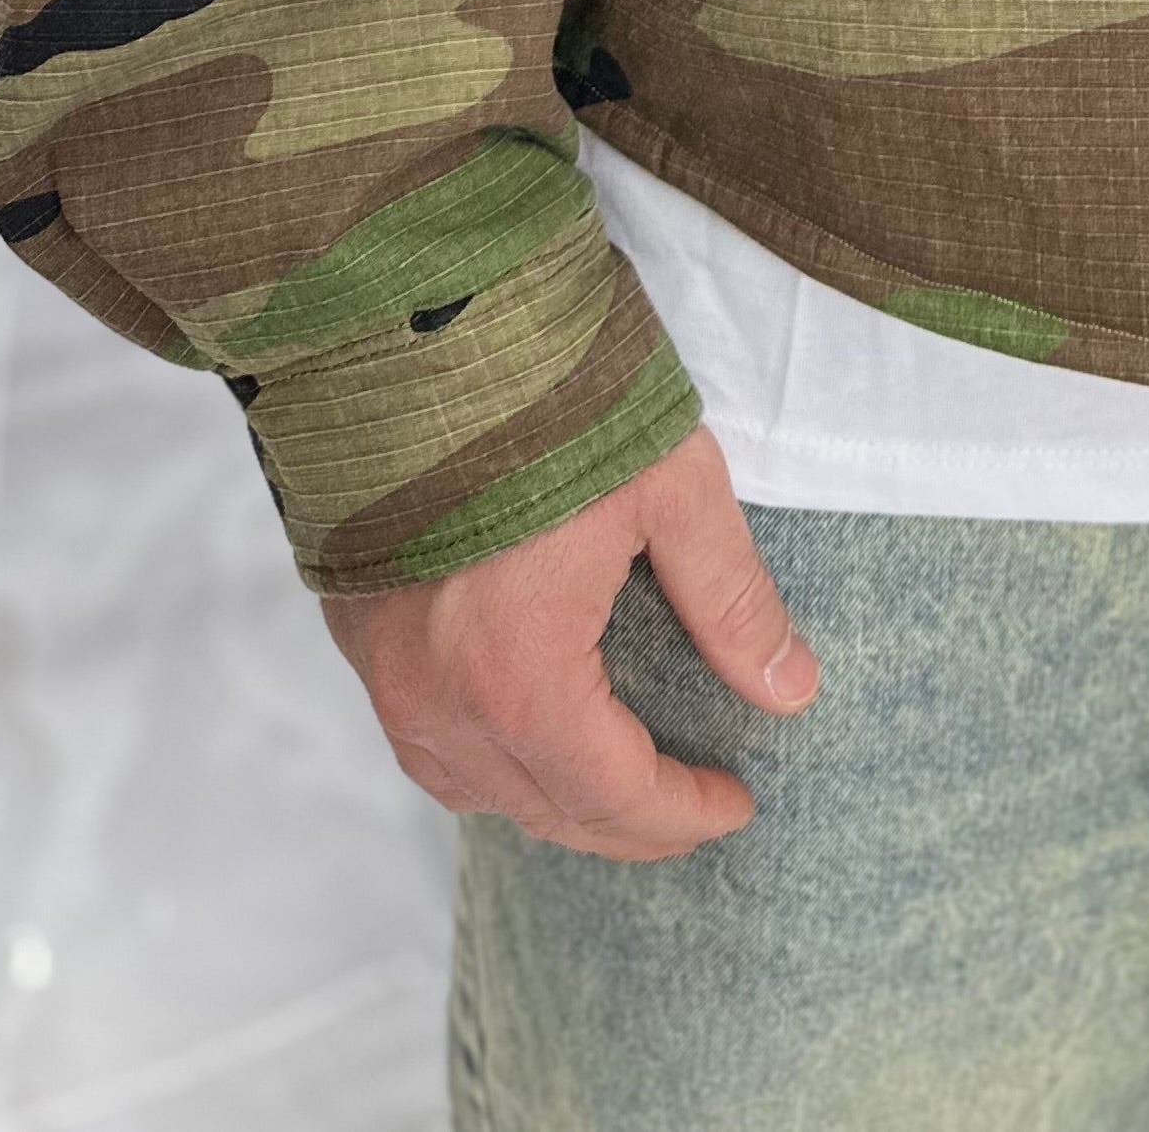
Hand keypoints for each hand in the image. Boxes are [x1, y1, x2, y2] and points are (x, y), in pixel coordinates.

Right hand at [318, 422, 816, 856]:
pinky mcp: (358, 635)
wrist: (409, 324)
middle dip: (629, 823)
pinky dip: (488, 763)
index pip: (613, 795)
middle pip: (545, 809)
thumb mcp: (671, 486)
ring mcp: (386, 675)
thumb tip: (790, 691)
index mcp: (518, 676)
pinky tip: (530, 737)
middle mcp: (438, 701)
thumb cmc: (546, 397)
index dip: (681, 814)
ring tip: (623, 781)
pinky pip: (426, 743)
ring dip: (555, 800)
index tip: (738, 804)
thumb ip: (730, 598)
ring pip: (477, 789)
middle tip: (695, 808)